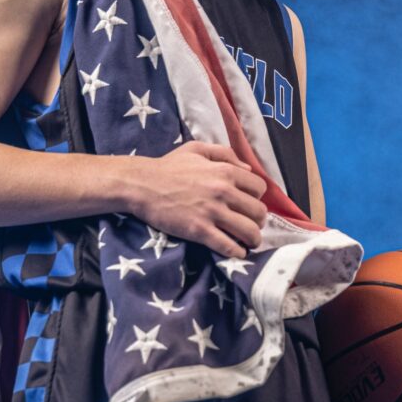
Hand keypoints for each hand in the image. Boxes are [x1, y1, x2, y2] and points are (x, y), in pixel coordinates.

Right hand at [132, 140, 267, 258]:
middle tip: (251, 224)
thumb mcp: (197, 149)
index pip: (259, 188)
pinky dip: (237, 252)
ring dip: (253, 239)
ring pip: (249, 231)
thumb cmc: (168, 167)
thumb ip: (225, 154)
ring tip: (249, 242)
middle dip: (258, 220)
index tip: (249, 203)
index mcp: (225, 171)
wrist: (142, 185)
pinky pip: (228, 246)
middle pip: (258, 212)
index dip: (257, 197)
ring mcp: (212, 212)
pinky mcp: (200, 231)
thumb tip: (248, 167)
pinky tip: (237, 252)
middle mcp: (224, 191)